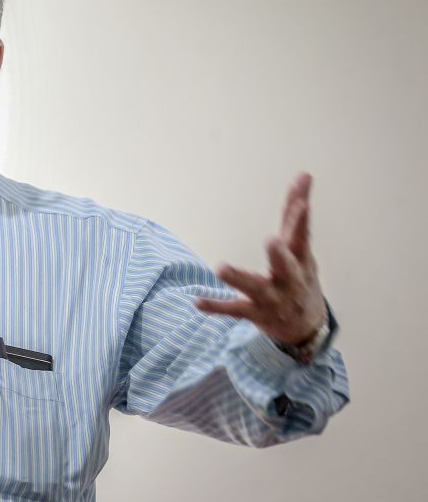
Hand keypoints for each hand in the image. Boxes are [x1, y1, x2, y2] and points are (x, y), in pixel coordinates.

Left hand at [196, 173, 325, 345]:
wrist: (305, 327)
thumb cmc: (300, 277)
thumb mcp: (301, 247)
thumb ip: (296, 212)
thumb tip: (304, 173)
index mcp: (300, 261)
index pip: (302, 237)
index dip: (301, 221)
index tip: (301, 204)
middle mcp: (289, 280)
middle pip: (285, 266)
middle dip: (279, 255)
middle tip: (271, 240)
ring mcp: (272, 298)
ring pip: (254, 288)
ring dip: (238, 277)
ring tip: (220, 267)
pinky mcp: (255, 313)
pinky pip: (233, 309)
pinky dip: (215, 306)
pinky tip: (197, 300)